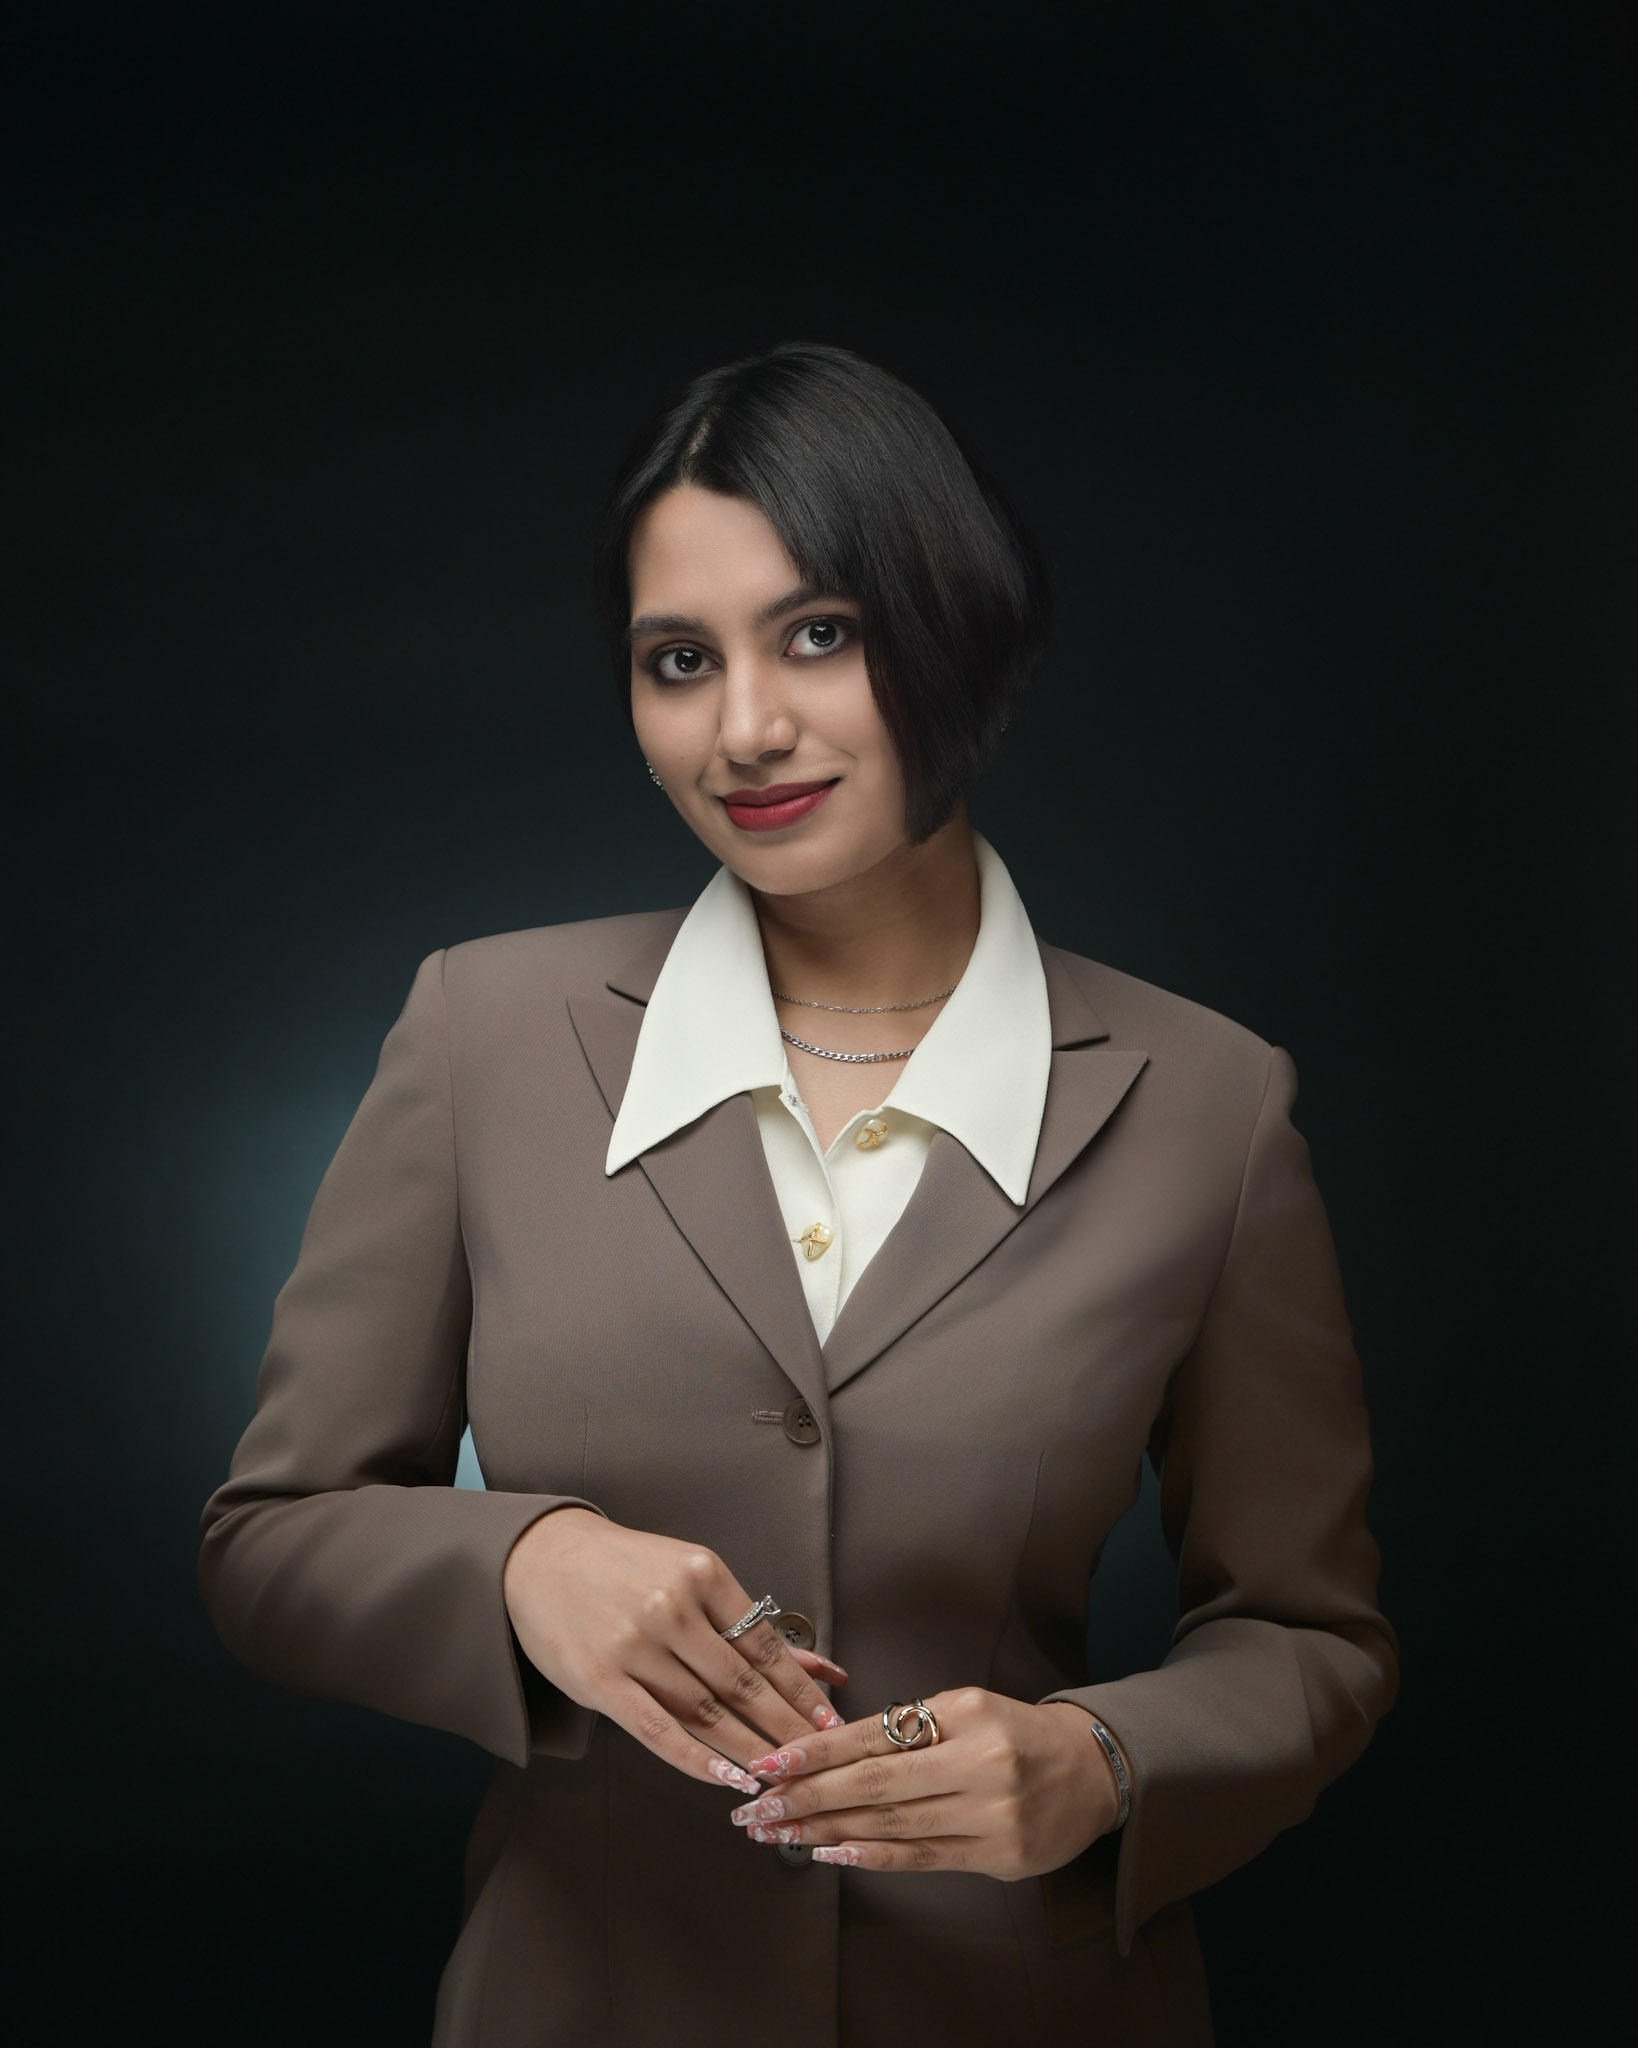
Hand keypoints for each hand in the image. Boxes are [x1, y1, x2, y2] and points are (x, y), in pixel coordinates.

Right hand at [503, 1507, 846, 1796]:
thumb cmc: (626, 1567)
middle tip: (816, 1758)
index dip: (801, 1690)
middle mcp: (671, 1607)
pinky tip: (727, 1777)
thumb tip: (818, 1665)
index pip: (765, 1644)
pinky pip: (657, 1729)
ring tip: (779, 1774)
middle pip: (742, 1682)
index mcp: (702, 1573)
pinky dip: (697, 1758)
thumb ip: (747, 1622)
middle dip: (785, 1726)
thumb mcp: (689, 1573)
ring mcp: (634, 1645)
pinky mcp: (600, 1679)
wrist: (542, 1556)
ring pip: (705, 1710)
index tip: (829, 1721)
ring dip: (747, 1748)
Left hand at [726, 1689, 1123, 1876]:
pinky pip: (923, 1857)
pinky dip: (873, 1857)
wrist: (1092, 1769)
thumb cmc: (1016, 1733)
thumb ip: (907, 1728)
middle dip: (808, 1796)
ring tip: (780, 1832)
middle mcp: (980, 1761)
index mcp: (967, 1712)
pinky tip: (832, 1854)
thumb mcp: (967, 1708)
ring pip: (893, 1825)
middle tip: (757, 1806)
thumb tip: (829, 1750)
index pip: (875, 1733)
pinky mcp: (1000, 1856)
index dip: (817, 1751)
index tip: (770, 1762)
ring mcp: (992, 1814)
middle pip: (876, 1783)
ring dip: (827, 1830)